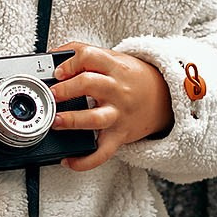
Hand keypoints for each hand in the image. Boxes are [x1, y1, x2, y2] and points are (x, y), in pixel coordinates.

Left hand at [48, 42, 173, 170]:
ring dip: (72, 120)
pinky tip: (69, 159)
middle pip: (89, 84)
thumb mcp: (114, 59)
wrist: (164, 98)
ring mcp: (118, 114)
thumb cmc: (132, 78)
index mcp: (114, 67)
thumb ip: (86, 55)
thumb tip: (54, 56)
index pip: (89, 57)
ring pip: (94, 118)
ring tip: (56, 122)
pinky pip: (102, 152)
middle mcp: (116, 90)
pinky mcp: (119, 135)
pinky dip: (85, 160)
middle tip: (51, 95)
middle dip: (65, 89)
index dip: (70, 63)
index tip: (57, 72)